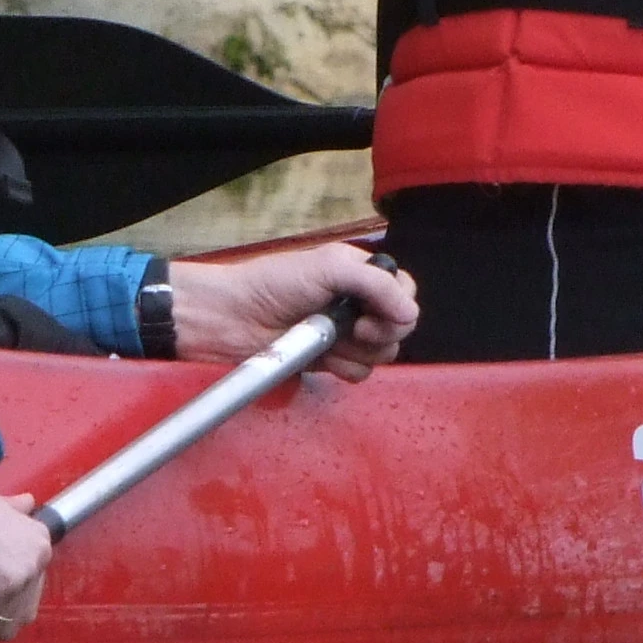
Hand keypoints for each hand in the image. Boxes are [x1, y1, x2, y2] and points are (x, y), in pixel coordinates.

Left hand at [165, 242, 419, 379]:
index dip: (398, 307)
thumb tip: (410, 313)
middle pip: (398, 328)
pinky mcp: (331, 361)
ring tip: (328, 341)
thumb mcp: (328, 268)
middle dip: (379, 332)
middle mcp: (356, 304)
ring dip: (359, 351)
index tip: (373, 313)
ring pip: (382, 354)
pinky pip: (360, 374)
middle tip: (352, 328)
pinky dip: (345, 368)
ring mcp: (345, 335)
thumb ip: (376, 285)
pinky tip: (323, 358)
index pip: (404, 291)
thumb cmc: (272, 284)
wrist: (231, 318)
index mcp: (359, 274)